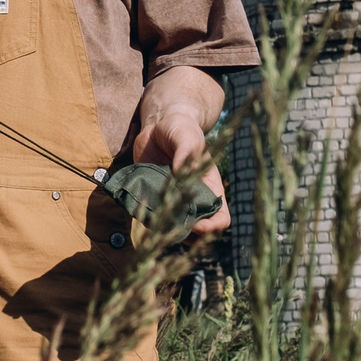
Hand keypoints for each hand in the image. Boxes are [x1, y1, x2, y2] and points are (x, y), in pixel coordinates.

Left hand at [133, 104, 231, 236]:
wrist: (159, 125)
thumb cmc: (181, 129)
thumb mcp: (187, 138)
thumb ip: (186, 153)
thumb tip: (179, 173)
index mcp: (210, 189)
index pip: (220, 219)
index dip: (211, 227)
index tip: (195, 224)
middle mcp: (194, 200)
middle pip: (197, 233)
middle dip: (186, 235)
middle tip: (170, 226)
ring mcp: (174, 201)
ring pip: (174, 230)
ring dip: (165, 231)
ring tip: (154, 220)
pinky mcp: (154, 198)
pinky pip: (152, 218)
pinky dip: (146, 220)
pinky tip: (139, 211)